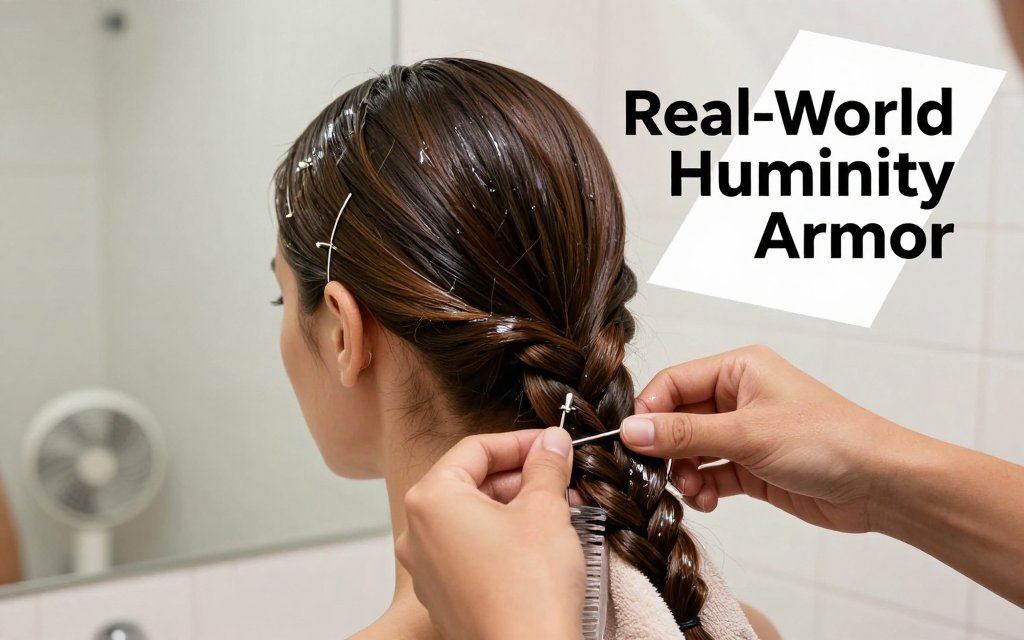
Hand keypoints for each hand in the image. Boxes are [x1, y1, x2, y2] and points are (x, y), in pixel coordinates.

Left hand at [396, 428, 584, 639]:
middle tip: (560, 476)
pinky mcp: (443, 596)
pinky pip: (471, 551)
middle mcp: (417, 533)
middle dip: (520, 477)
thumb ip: (546, 466)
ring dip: (516, 507)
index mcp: (431, 500)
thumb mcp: (546, 509)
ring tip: (559, 509)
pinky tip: (541, 543)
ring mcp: (426, 568)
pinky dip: (503, 539)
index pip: (475, 449)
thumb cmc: (529, 590)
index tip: (551, 443)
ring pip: (472, 518)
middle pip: (470, 482)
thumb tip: (552, 443)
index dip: (519, 441)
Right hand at [622, 345, 914, 533]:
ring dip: (685, 473)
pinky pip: (710, 474)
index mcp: (738, 369)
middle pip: (678, 418)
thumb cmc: (828, 440)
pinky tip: (708, 501)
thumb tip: (631, 431)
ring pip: (691, 450)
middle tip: (659, 474)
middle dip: (667, 449)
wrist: (880, 484)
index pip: (673, 382)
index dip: (649, 411)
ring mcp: (745, 432)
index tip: (632, 442)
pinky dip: (703, 489)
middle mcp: (739, 396)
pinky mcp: (752, 466)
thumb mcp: (747, 434)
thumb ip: (684, 434)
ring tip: (694, 492)